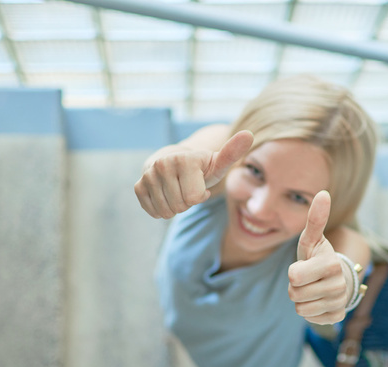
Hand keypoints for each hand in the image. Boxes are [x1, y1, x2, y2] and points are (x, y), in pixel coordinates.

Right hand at [134, 130, 253, 218]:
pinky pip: (153, 212)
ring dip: (175, 207)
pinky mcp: (138, 186)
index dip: (200, 196)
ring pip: (166, 212)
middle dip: (187, 202)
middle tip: (188, 187)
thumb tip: (249, 134)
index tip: (200, 184)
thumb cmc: (201, 166)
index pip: (193, 199)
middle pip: (180, 206)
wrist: (174, 160)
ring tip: (178, 190)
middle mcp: (162, 165)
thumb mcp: (218, 162)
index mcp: (184, 160)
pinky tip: (166, 195)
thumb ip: (232, 152)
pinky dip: (162, 209)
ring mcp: (148, 175)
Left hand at [287, 191, 349, 324]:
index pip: (293, 276)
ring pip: (300, 308)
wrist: (337, 279)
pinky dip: (310, 311)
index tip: (305, 266)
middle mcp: (339, 286)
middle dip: (296, 287)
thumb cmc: (318, 257)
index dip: (293, 272)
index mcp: (331, 264)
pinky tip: (319, 300)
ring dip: (301, 299)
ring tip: (313, 288)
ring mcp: (339, 303)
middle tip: (308, 279)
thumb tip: (322, 193)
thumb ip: (315, 219)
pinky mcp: (337, 318)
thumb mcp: (313, 239)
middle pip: (294, 294)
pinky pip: (309, 318)